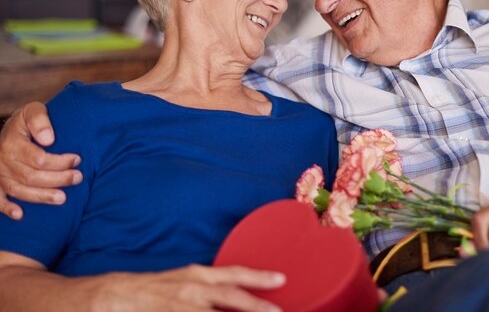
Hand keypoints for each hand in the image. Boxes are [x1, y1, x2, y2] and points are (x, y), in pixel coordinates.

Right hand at [0, 102, 81, 219]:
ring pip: (19, 190)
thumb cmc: (27, 122)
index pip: (38, 159)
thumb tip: (49, 139)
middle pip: (31, 176)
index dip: (60, 162)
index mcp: (12, 143)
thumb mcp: (32, 111)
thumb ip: (40, 121)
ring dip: (41, 196)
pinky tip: (20, 215)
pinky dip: (6, 208)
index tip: (77, 159)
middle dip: (58, 179)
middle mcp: (3, 161)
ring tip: (63, 199)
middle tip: (78, 178)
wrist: (9, 131)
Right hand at [96, 264, 285, 311]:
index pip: (233, 275)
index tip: (281, 279)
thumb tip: (236, 296)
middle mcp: (191, 290)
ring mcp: (179, 308)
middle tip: (278, 311)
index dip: (258, 276)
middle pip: (230, 296)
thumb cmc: (152, 290)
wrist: (111, 297)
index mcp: (196, 277)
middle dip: (255, 306)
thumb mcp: (183, 282)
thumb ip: (208, 289)